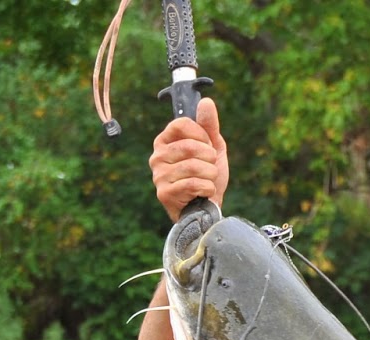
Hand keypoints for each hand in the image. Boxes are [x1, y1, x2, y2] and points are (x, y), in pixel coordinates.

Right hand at [149, 98, 227, 220]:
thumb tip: (207, 102)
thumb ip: (209, 126)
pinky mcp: (164, 194)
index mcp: (165, 140)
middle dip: (210, 158)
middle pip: (190, 146)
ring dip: (210, 175)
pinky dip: (208, 188)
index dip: (202, 135)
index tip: (207, 146)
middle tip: (210, 167)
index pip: (182, 124)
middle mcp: (157, 156)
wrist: (208, 208)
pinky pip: (193, 184)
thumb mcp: (212, 148)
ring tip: (208, 180)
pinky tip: (205, 192)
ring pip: (194, 166)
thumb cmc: (207, 176)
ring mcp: (158, 175)